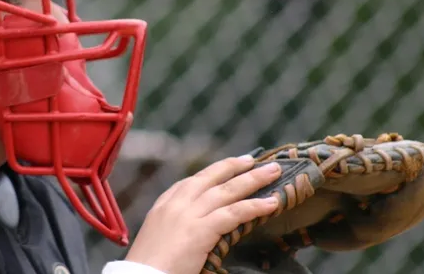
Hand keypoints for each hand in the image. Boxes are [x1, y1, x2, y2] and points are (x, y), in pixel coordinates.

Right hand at [123, 155, 280, 273]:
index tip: (231, 166)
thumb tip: (194, 224)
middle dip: (236, 166)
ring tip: (274, 172)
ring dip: (253, 179)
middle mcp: (177, 204)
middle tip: (256, 160)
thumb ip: (175, 224)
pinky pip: (234, 213)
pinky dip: (255, 206)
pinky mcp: (201, 230)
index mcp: (164, 204)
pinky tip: (272, 203)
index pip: (193, 181)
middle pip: (212, 178)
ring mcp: (189, 215)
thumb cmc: (149, 265)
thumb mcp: (158, 235)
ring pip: (227, 191)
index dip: (215, 172)